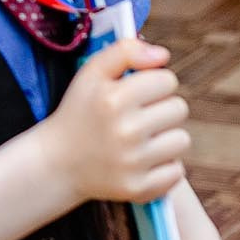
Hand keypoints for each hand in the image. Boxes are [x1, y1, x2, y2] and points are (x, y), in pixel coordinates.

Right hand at [39, 35, 187, 205]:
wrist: (57, 163)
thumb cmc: (79, 112)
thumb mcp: (91, 73)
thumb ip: (125, 51)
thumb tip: (162, 55)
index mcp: (114, 98)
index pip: (168, 80)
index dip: (153, 84)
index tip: (136, 93)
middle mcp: (125, 130)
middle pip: (179, 109)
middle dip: (161, 109)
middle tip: (137, 116)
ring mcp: (132, 162)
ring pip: (182, 140)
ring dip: (165, 138)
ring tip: (140, 139)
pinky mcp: (138, 188)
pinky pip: (177, 171)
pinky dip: (164, 166)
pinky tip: (141, 161)